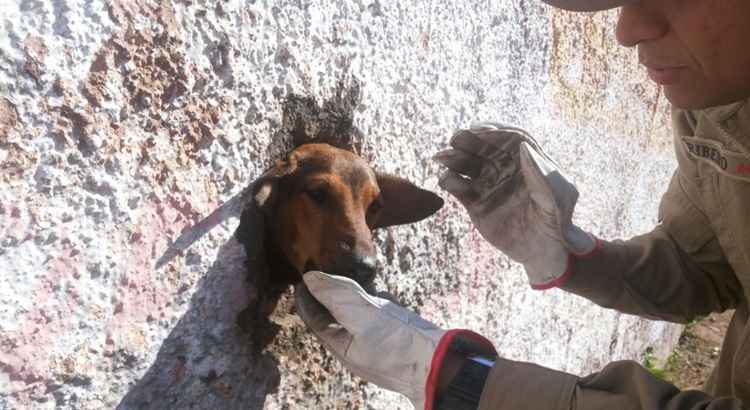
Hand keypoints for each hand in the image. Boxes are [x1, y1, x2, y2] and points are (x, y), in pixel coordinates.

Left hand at [295, 271, 495, 409]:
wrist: (438, 360)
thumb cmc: (396, 347)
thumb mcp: (360, 318)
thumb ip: (335, 297)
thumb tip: (310, 278)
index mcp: (339, 343)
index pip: (313, 315)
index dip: (306, 293)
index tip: (303, 270)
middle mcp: (353, 338)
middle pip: (331, 310)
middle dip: (324, 289)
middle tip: (319, 263)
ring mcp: (373, 332)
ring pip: (353, 307)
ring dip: (346, 288)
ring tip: (340, 268)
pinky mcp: (392, 326)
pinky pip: (374, 307)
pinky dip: (369, 293)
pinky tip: (369, 282)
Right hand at [433, 123, 598, 288]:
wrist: (543, 252)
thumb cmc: (557, 223)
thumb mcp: (557, 198)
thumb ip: (541, 173)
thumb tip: (523, 146)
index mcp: (528, 160)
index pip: (509, 138)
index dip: (494, 131)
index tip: (480, 130)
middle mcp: (506, 168)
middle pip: (484, 147)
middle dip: (469, 140)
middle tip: (455, 139)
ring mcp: (488, 184)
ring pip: (467, 164)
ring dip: (454, 158)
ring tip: (442, 157)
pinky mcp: (475, 203)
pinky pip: (458, 187)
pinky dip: (450, 181)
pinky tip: (446, 180)